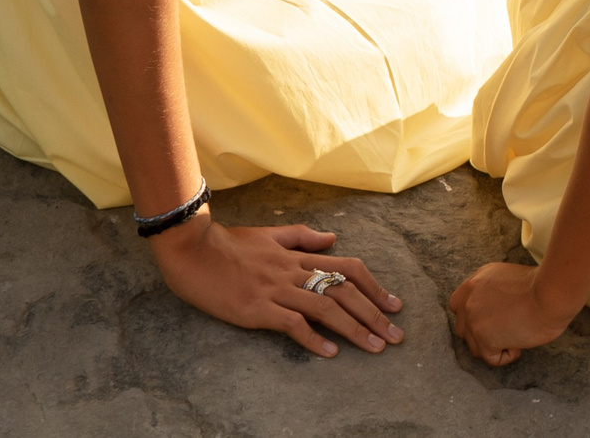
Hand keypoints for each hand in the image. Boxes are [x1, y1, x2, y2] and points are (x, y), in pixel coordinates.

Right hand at [150, 213, 406, 356]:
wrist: (192, 249)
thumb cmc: (228, 244)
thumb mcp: (269, 235)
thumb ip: (301, 237)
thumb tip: (333, 238)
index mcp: (297, 257)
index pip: (347, 267)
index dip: (374, 286)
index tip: (394, 305)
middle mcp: (292, 272)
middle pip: (343, 291)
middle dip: (374, 314)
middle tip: (396, 335)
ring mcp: (276, 290)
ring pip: (325, 308)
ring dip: (354, 329)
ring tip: (376, 347)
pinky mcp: (257, 308)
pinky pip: (291, 323)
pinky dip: (312, 338)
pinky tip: (329, 353)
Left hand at [447, 261, 573, 365]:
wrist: (549, 294)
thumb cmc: (540, 286)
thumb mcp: (506, 277)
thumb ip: (490, 292)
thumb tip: (492, 312)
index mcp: (474, 282)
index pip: (458, 306)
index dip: (474, 317)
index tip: (493, 320)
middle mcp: (468, 300)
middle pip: (464, 329)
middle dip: (482, 335)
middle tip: (507, 331)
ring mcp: (473, 320)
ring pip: (475, 347)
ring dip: (495, 346)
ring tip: (517, 336)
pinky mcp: (485, 339)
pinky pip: (491, 359)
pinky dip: (507, 356)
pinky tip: (520, 343)